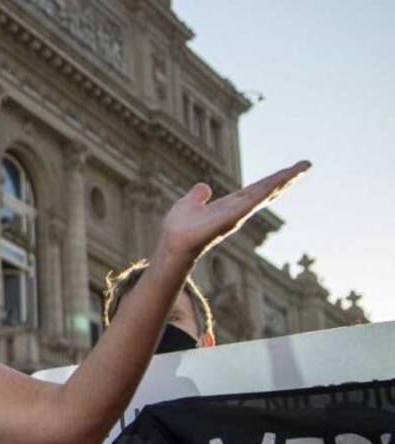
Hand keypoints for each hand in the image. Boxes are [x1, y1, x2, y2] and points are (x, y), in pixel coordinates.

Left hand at [158, 160, 310, 262]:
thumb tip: (204, 187)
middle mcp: (238, 209)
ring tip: (300, 169)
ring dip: (282, 182)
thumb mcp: (189, 204)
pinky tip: (278, 183)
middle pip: (266, 190)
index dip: (273, 180)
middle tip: (306, 165)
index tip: (291, 170)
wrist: (172, 243)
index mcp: (230, 205)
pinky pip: (250, 203)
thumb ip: (198, 196)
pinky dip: (264, 193)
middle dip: (286, 178)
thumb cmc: (179, 229)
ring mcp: (236, 214)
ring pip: (263, 194)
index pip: (256, 189)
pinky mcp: (230, 218)